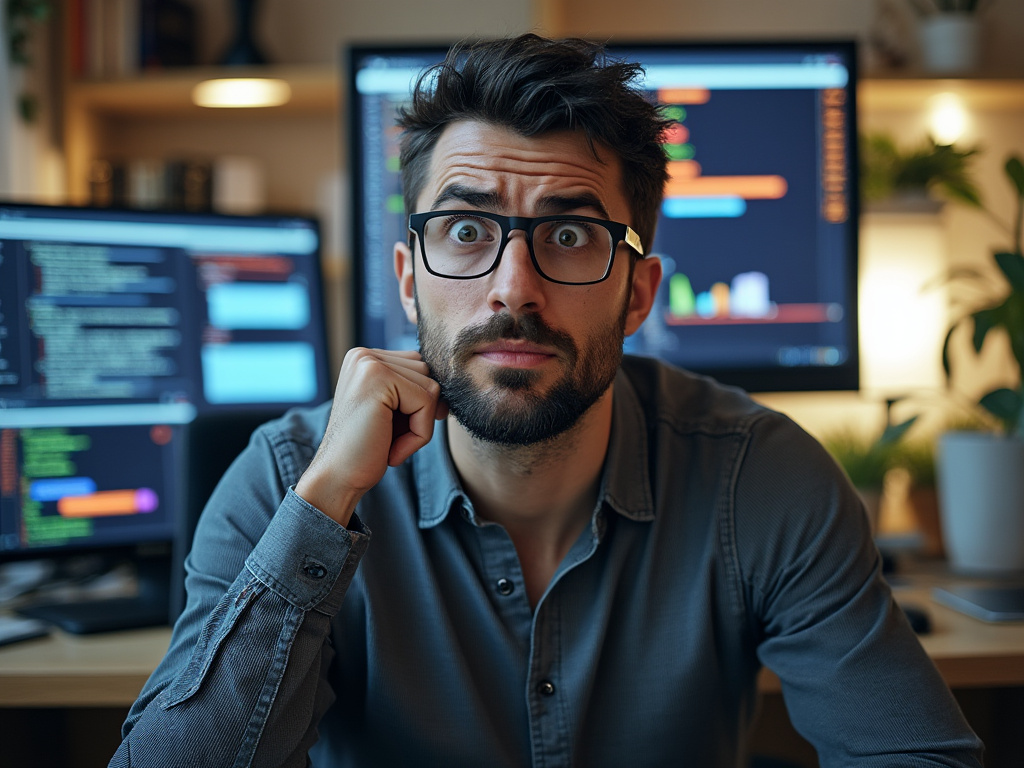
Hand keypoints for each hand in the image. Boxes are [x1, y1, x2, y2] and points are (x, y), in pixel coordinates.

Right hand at [295, 347, 446, 525]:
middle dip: (419, 413)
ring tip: (389, 443)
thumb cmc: (368, 449)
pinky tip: (391, 450)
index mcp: (365, 358)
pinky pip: (426, 402)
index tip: (390, 430)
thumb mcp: (394, 412)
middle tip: (388, 439)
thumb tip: (451, 385)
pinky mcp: (378, 378)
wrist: (338, 478)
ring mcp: (368, 363)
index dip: (417, 404)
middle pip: (428, 374)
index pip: (419, 368)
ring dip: (420, 425)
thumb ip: (414, 389)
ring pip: (431, 388)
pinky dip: (419, 434)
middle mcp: (364, 354)